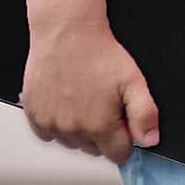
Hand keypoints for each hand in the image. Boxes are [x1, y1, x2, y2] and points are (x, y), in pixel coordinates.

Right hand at [21, 18, 159, 163]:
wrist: (67, 31)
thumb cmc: (99, 52)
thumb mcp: (134, 79)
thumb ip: (145, 114)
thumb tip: (149, 140)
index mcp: (100, 126)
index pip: (118, 154)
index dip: (125, 137)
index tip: (123, 120)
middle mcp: (74, 131)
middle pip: (94, 149)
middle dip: (102, 131)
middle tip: (103, 101)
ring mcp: (52, 125)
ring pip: (72, 142)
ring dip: (79, 127)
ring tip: (84, 96)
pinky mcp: (35, 117)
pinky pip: (48, 133)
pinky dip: (57, 122)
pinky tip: (65, 99)